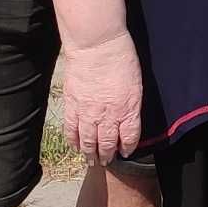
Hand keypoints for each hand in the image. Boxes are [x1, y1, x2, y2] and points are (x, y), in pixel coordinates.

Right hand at [61, 32, 143, 163]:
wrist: (96, 44)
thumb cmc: (121, 57)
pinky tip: (75, 146)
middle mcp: (108, 116)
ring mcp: (87, 112)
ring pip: (87, 141)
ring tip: (91, 160)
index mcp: (127, 110)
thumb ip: (131, 104)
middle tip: (105, 162)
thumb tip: (127, 116)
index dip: (127, 148)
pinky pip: (71, 129)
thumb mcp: (136, 83)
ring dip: (89, 153)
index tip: (125, 151)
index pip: (129, 138)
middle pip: (107, 144)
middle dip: (107, 155)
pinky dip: (73, 140)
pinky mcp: (72, 105)